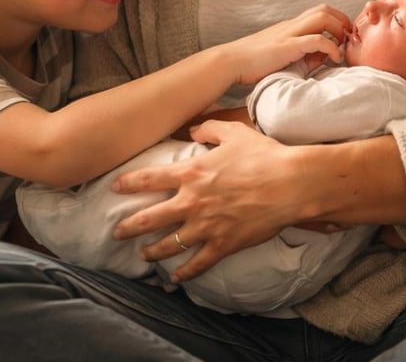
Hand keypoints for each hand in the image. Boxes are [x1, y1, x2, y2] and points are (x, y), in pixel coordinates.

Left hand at [111, 119, 311, 280]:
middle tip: (117, 232)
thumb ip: (210, 128)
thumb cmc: (264, 156)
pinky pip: (197, 263)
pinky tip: (175, 277)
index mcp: (192, 173)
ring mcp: (206, 226)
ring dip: (152, 251)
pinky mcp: (222, 244)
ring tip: (143, 255)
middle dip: (129, 226)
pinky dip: (184, 273)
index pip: (150, 179)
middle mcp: (192, 202)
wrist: (290, 184)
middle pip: (150, 218)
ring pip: (169, 244)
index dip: (129, 183)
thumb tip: (195, 128)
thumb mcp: (235, 132)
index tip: (115, 187)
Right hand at [225, 4, 349, 84]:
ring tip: (342, 45)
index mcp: (289, 26)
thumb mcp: (280, 55)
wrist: (230, 62)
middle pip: (323, 9)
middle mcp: (291, 25)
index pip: (318, 12)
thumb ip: (300, 54)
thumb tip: (323, 58)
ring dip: (338, 28)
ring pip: (322, 17)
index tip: (343, 35)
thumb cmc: (251, 62)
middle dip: (342, 20)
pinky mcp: (287, 46)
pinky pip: (316, 40)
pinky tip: (334, 58)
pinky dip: (331, 47)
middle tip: (347, 38)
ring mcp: (289, 33)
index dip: (336, 19)